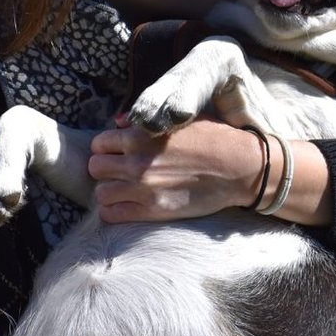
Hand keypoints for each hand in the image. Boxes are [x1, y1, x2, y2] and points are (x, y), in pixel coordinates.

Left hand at [89, 118, 333, 225]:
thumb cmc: (212, 139)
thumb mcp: (178, 120)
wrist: (239, 168)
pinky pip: (112, 214)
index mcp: (141, 135)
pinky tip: (128, 205)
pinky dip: (114, 211)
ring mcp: (143, 188)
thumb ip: (144, 122)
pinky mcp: (152, 210)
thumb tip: (117, 123)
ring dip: (109, 191)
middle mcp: (137, 161)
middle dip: (106, 169)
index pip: (99, 143)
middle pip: (95, 168)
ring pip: (100, 193)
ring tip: (124, 190)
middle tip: (120, 172)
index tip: (119, 153)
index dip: (108, 148)